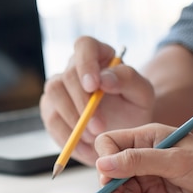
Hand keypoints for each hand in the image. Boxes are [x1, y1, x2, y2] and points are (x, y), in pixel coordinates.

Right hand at [39, 36, 154, 165]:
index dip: (85, 64)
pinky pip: (51, 121)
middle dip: (81, 104)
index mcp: (97, 54)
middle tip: (99, 127)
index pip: (84, 46)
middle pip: (66, 77)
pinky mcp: (50, 110)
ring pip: (53, 98)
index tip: (93, 86)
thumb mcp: (142, 93)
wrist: (125, 128)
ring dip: (73, 121)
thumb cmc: (134, 106)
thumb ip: (127, 79)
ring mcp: (57, 89)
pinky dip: (67, 137)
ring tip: (94, 138)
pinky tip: (84, 146)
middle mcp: (72, 68)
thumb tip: (103, 79)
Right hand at [94, 123, 192, 192]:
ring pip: (117, 192)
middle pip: (108, 172)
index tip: (109, 177)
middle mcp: (141, 158)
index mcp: (145, 139)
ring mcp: (144, 179)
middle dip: (112, 190)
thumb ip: (138, 161)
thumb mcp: (176, 161)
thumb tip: (102, 164)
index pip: (109, 144)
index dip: (105, 159)